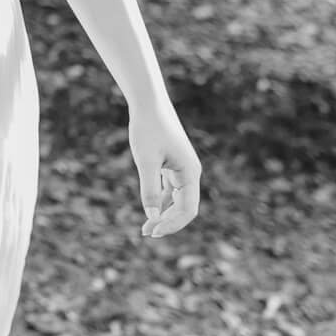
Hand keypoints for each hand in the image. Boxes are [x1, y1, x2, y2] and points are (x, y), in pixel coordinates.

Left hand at [129, 102, 201, 237]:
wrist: (148, 102)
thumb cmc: (148, 128)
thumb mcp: (146, 160)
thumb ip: (150, 189)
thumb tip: (152, 215)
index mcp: (190, 173)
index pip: (187, 210)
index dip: (173, 224)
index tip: (154, 231)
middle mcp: (190, 173)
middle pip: (183, 208)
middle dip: (167, 222)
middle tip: (146, 232)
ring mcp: (181, 169)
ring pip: (176, 200)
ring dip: (163, 214)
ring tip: (146, 227)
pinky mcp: (172, 164)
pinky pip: (169, 190)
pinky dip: (160, 201)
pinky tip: (150, 209)